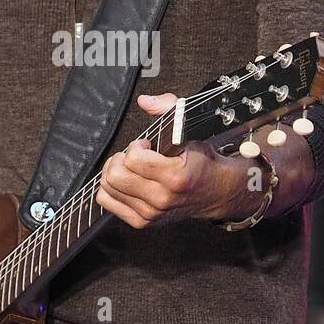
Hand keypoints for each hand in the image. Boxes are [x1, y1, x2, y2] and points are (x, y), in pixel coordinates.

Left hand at [95, 92, 236, 229]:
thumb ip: (169, 109)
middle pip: (115, 176)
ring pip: (107, 189)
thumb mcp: (191, 131)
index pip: (133, 159)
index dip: (137, 145)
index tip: (147, 145)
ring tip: (131, 168)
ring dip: (115, 172)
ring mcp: (151, 213)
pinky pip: (107, 201)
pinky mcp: (142, 221)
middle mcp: (161, 199)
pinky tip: (127, 181)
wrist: (215, 192)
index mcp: (175, 177)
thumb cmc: (202, 162)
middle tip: (134, 156)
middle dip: (120, 159)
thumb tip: (145, 101)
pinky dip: (111, 188)